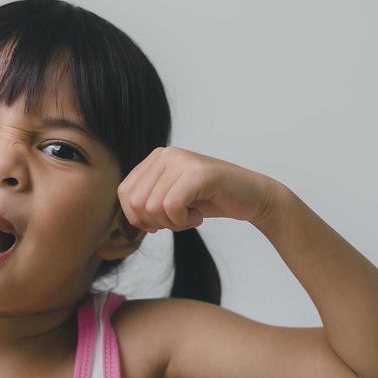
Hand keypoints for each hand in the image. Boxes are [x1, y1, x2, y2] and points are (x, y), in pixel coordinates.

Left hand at [117, 146, 281, 232]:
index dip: (138, 217)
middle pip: (136, 202)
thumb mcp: (172, 198)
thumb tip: (128, 220)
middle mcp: (166, 154)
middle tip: (179, 220)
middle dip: (156, 222)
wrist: (252, 197)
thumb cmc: (212, 200)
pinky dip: (183, 221)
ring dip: (173, 223)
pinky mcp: (197, 173)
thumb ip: (148, 202)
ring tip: (191, 216)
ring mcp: (182, 160)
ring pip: (153, 207)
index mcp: (156, 158)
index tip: (161, 223)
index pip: (125, 193)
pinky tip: (199, 216)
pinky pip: (172, 207)